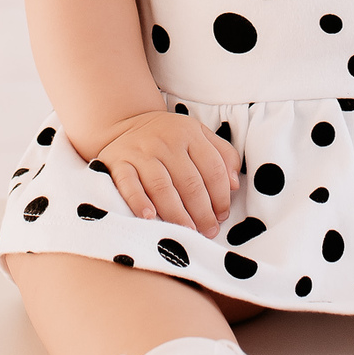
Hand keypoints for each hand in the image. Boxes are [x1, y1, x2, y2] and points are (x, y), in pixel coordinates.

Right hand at [96, 111, 240, 237]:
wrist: (125, 123)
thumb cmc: (170, 136)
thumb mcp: (199, 135)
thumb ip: (222, 155)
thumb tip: (235, 184)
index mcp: (190, 134)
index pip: (213, 168)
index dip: (221, 196)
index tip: (222, 216)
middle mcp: (166, 141)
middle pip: (190, 182)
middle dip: (202, 211)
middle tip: (208, 231)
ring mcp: (141, 152)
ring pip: (162, 187)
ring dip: (177, 213)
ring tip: (187, 232)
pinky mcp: (118, 163)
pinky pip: (129, 185)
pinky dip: (139, 202)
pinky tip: (150, 217)